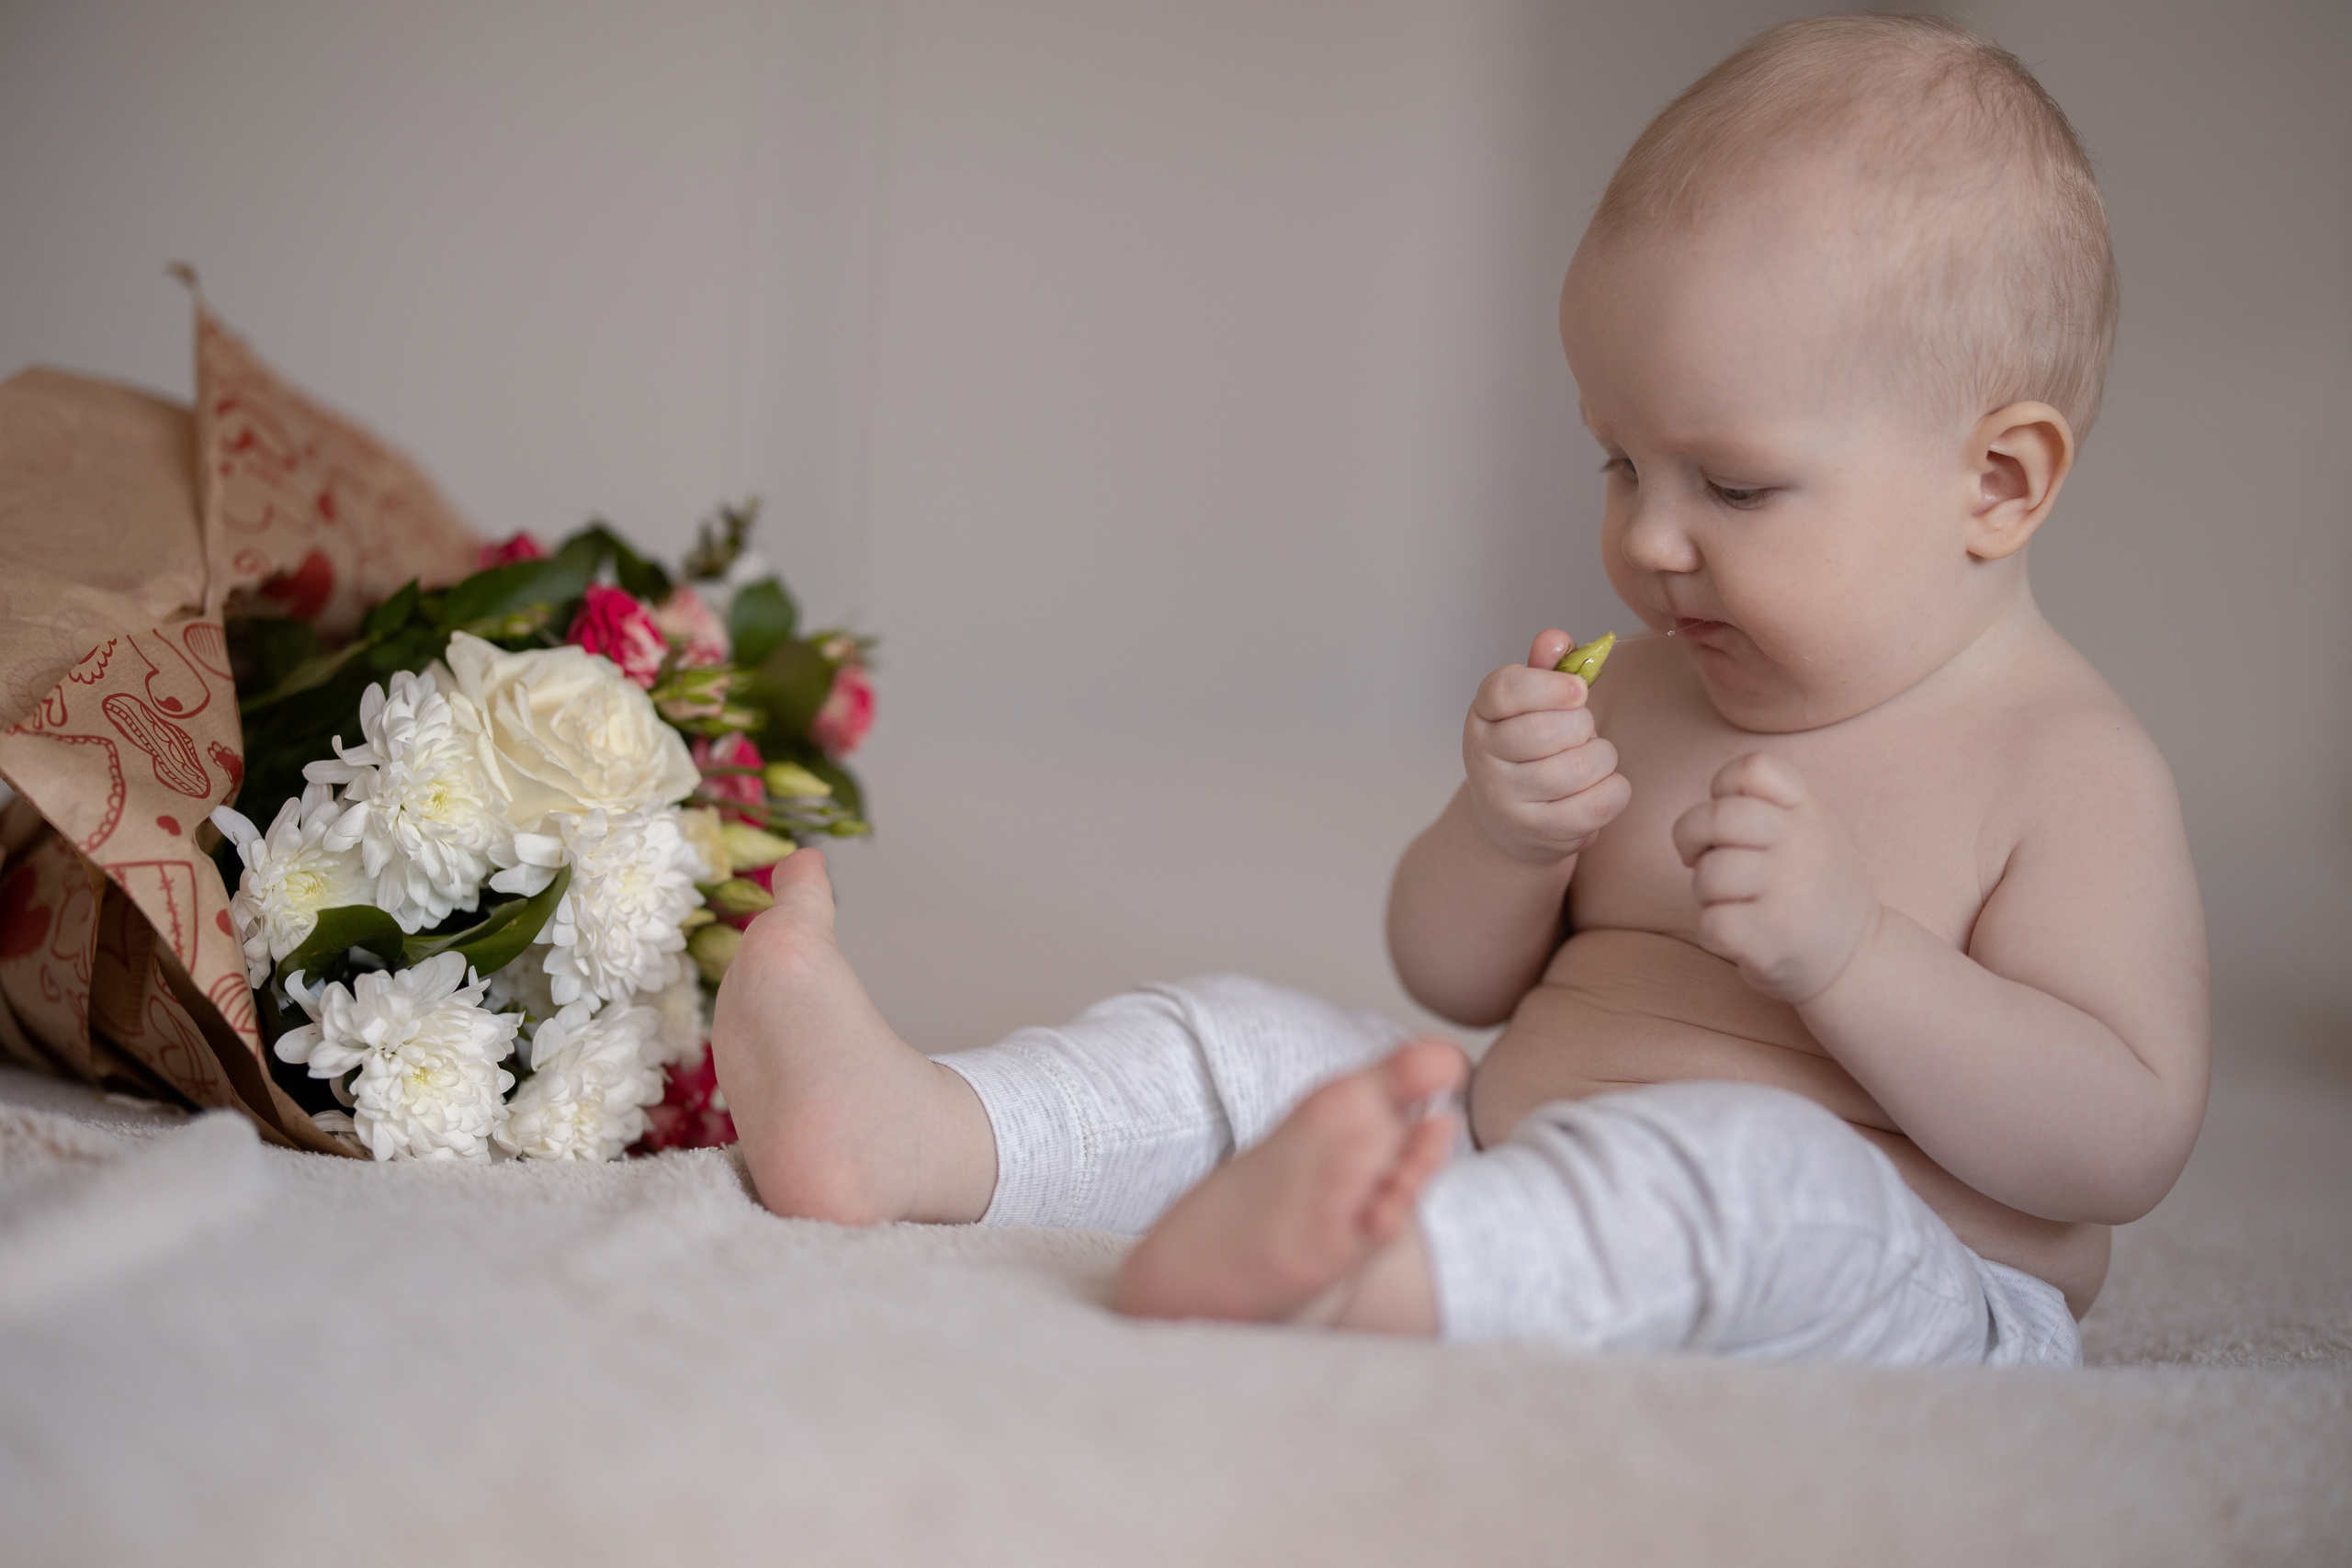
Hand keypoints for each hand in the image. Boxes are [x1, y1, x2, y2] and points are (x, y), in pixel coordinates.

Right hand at [1462, 630, 1631, 865]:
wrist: (1510, 822)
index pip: (1504, 689)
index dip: (1549, 685)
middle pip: (1548, 729)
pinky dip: (1615, 790)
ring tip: (1592, 760)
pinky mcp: (1538, 832)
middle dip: (1584, 726)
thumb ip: (1544, 670)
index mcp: (1481, 717)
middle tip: (1582, 734)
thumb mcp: (1528, 707)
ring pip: (1579, 767)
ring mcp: (1507, 800)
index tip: (1578, 691)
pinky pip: (1597, 805)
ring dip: (1603, 758)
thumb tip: (1555, 639)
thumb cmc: (1529, 752)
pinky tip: (1604, 786)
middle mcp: (1484, 759)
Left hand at [1671, 753, 1879, 1003]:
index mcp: (1808, 812)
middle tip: (1698, 861)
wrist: (1859, 958)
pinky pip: (1712, 924)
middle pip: (1717, 817)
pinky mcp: (1774, 938)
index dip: (1722, 787)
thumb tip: (1702, 819)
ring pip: (1709, 875)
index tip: (1726, 818)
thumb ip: (1766, 807)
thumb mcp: (1810, 831)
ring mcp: (1789, 891)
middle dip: (1690, 838)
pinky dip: (1712, 933)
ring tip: (1732, 904)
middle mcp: (1803, 844)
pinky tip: (1738, 936)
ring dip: (1705, 893)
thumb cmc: (1814, 891)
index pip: (1754, 768)